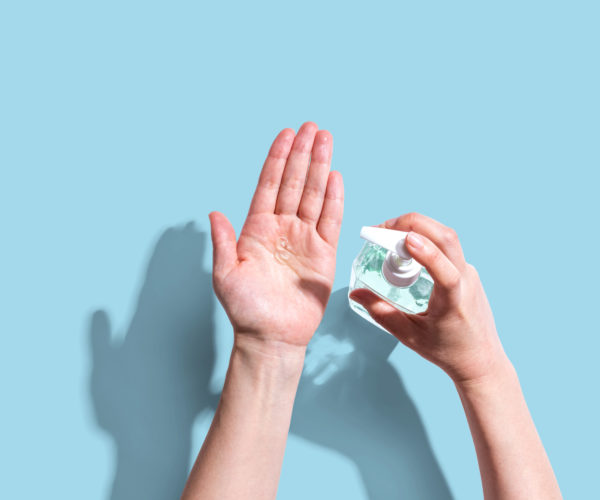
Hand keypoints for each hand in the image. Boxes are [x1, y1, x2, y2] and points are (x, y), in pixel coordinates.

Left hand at [210, 122, 343, 352]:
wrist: (272, 337)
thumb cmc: (247, 310)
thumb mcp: (226, 275)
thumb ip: (224, 242)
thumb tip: (213, 213)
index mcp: (257, 229)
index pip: (269, 185)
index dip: (278, 158)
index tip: (286, 134)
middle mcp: (282, 229)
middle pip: (294, 182)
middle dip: (303, 154)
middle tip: (311, 127)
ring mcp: (305, 239)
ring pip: (314, 195)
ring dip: (319, 167)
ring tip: (326, 140)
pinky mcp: (325, 254)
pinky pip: (331, 220)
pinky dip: (334, 199)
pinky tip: (335, 177)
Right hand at [349, 212, 506, 382]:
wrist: (480, 358)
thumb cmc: (447, 350)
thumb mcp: (409, 335)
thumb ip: (382, 313)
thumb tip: (356, 293)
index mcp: (453, 300)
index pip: (445, 270)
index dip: (427, 253)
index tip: (406, 240)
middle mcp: (466, 280)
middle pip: (446, 238)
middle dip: (413, 224)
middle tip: (383, 228)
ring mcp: (469, 272)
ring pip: (447, 237)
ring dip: (419, 228)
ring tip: (390, 235)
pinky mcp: (467, 270)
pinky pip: (447, 246)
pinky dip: (425, 238)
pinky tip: (407, 248)